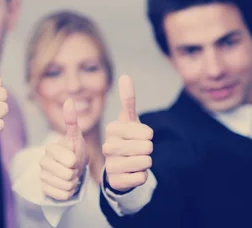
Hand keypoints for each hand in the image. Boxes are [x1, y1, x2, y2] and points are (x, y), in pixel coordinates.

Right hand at [40, 99, 88, 200]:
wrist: (72, 168)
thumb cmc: (75, 151)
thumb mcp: (76, 137)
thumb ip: (71, 120)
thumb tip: (69, 100)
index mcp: (50, 149)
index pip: (69, 161)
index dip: (76, 162)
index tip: (74, 157)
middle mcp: (42, 161)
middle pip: (67, 175)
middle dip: (75, 173)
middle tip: (73, 168)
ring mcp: (42, 175)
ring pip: (65, 186)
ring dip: (73, 183)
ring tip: (70, 175)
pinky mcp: (44, 188)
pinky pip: (62, 195)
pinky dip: (68, 193)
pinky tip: (65, 185)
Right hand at [103, 75, 153, 191]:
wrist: (118, 166)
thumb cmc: (126, 140)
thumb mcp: (128, 121)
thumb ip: (127, 100)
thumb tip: (125, 76)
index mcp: (112, 129)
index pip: (146, 132)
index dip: (148, 134)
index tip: (142, 136)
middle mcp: (107, 146)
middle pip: (146, 148)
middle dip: (148, 149)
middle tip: (140, 150)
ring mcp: (110, 164)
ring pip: (144, 162)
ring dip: (146, 162)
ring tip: (137, 160)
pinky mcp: (115, 181)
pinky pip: (141, 178)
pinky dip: (141, 176)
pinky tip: (132, 173)